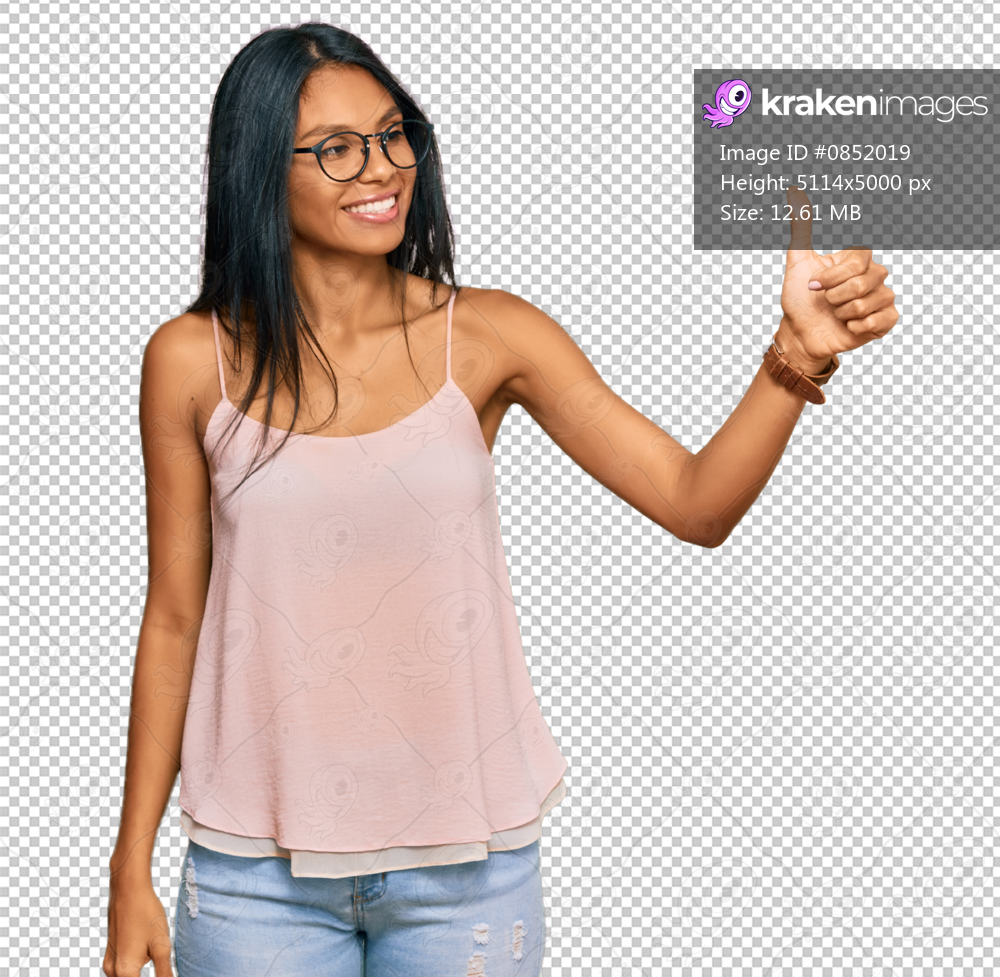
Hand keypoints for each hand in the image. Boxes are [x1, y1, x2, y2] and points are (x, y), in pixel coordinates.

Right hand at [103, 870, 174, 976]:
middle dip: (152, 975)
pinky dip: (136, 966)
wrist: (128, 890)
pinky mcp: (110, 954)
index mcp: (125, 972)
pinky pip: (124, 969)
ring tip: (155, 954)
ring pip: (129, 976)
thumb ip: (164, 972)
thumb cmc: (145, 914)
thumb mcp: (161, 945)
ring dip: (141, 972)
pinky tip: (146, 949)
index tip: (165, 972)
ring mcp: (109, 963)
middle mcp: (112, 971)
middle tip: (159, 960)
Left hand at [776, 185, 898, 374]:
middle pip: (862, 281)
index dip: (833, 276)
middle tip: (825, 302)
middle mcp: (874, 275)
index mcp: (857, 259)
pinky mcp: (886, 320)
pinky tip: (848, 326)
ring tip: (835, 314)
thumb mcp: (797, 262)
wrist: (800, 333)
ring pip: (867, 302)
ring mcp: (881, 297)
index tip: (814, 285)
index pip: (858, 259)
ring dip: (842, 313)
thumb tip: (794, 191)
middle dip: (834, 296)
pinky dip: (858, 326)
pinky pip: (882, 319)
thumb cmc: (799, 298)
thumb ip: (802, 228)